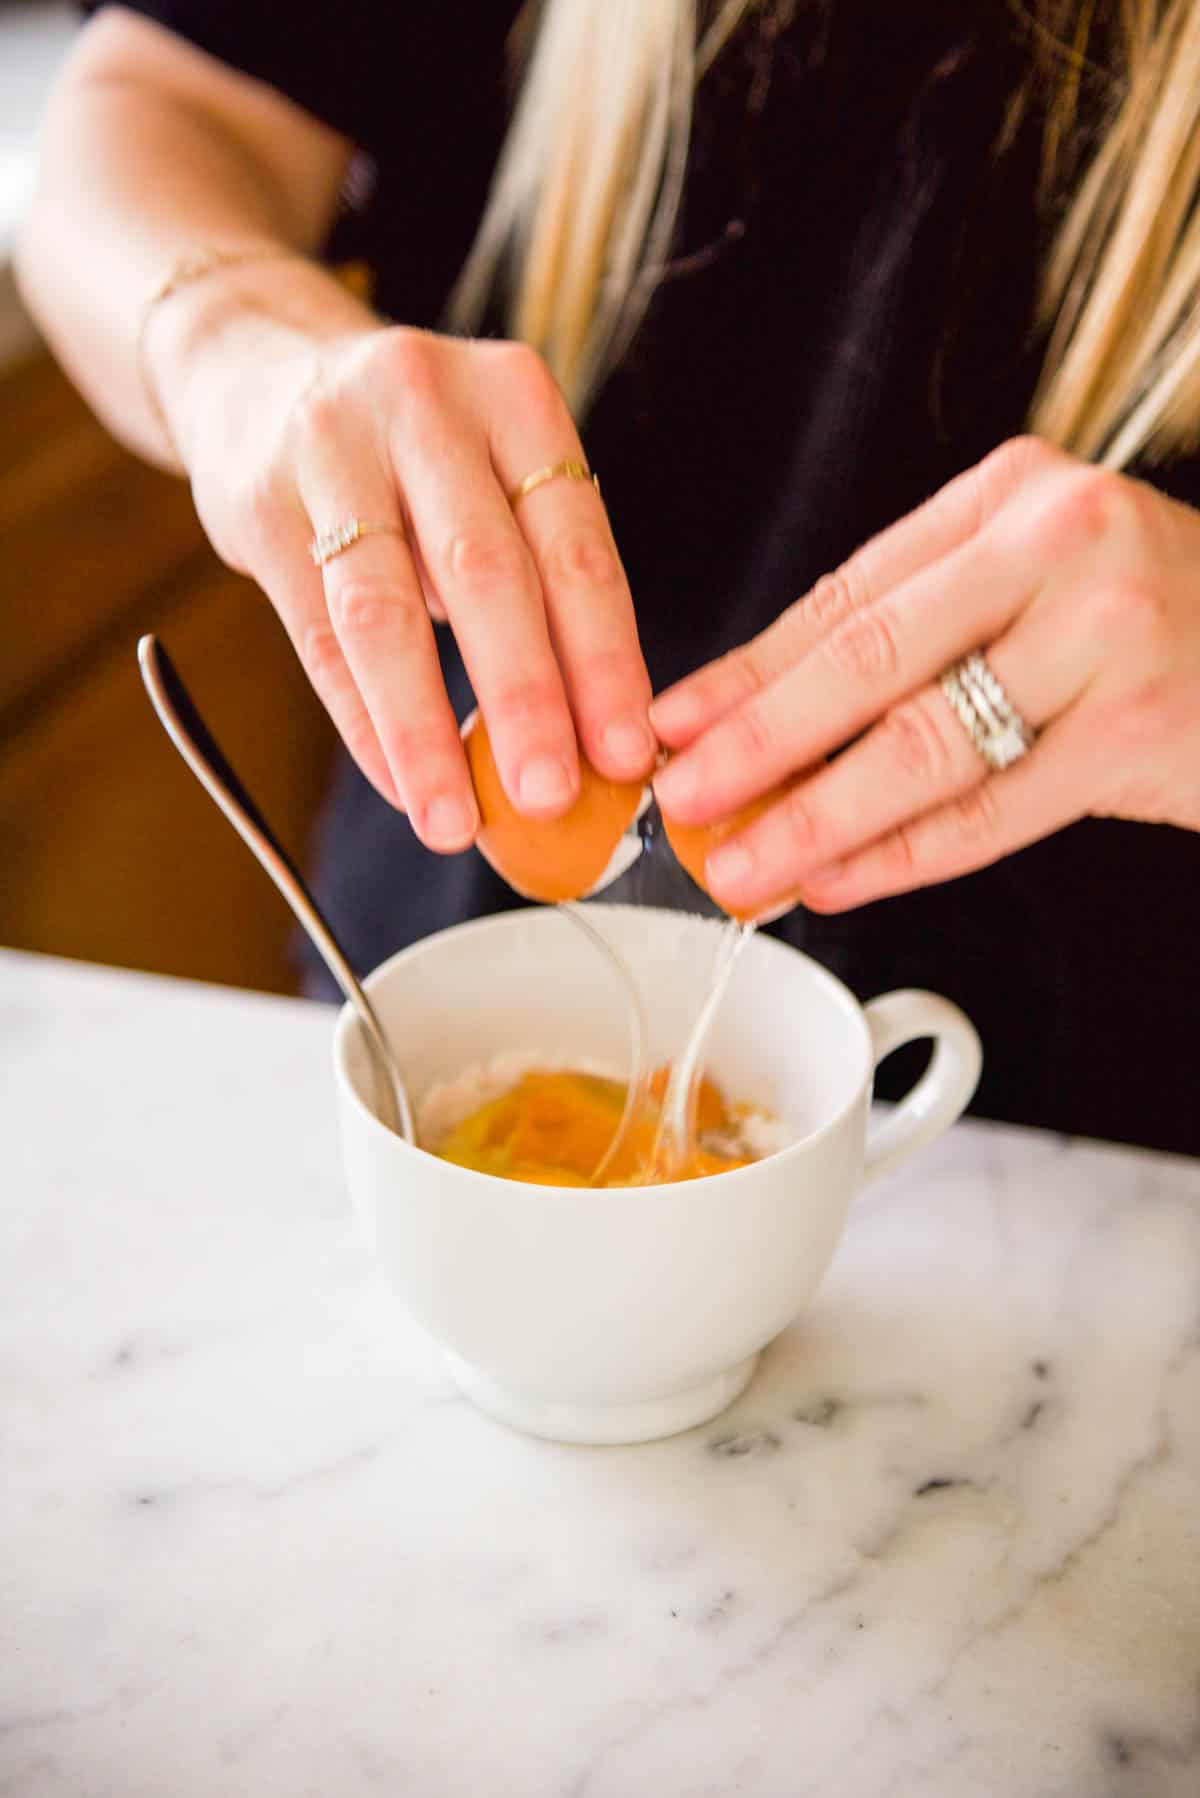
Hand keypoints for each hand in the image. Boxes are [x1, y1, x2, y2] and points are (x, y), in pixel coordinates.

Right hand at [176, 314, 655, 850]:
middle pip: (484, 573)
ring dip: (425, 732)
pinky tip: (399, 785)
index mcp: (513, 398)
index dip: (604, 658)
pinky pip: (317, 636)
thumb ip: (541, 576)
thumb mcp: (493, 470)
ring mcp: (330, 449)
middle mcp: (424, 406)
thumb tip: (597, 737)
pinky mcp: (257, 505)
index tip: (627, 753)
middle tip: (550, 798)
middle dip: (524, 701)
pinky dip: (362, 722)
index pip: (573, 545)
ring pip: (383, 614)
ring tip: (454, 823)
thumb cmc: (414, 450)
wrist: (262, 369)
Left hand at [650, 436, 1199, 917]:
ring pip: (924, 744)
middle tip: (679, 797)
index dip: (749, 670)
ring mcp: (1108, 634)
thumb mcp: (1030, 586)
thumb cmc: (1147, 625)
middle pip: (871, 660)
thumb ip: (912, 632)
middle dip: (759, 741)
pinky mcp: (1140, 730)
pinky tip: (837, 879)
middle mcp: (1059, 543)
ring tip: (741, 863)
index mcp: (1010, 496)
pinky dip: (903, 854)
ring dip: (816, 815)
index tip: (673, 724)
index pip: (848, 595)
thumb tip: (752, 719)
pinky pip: (993, 809)